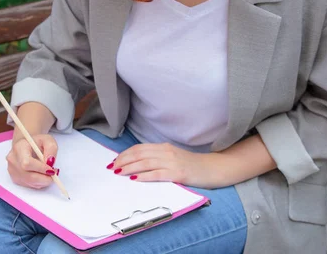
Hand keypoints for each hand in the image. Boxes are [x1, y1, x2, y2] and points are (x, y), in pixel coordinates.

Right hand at [6, 134, 58, 188]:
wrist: (27, 144)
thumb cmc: (37, 142)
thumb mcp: (48, 140)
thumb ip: (51, 149)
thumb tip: (50, 163)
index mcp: (19, 147)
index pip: (27, 163)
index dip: (41, 169)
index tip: (52, 169)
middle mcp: (13, 159)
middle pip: (28, 176)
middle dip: (44, 178)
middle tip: (54, 174)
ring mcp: (12, 170)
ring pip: (30, 182)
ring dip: (43, 181)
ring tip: (49, 172)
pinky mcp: (15, 178)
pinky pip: (29, 185)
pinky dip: (39, 182)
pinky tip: (42, 174)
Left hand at [110, 142, 226, 188]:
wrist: (214, 168)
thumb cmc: (193, 166)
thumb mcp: (173, 158)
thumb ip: (158, 158)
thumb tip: (138, 165)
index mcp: (164, 147)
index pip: (139, 148)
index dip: (125, 154)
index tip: (115, 160)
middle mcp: (166, 152)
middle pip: (139, 154)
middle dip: (123, 160)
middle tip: (112, 167)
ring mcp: (173, 162)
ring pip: (145, 163)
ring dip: (130, 168)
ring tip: (119, 172)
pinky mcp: (179, 173)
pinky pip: (158, 174)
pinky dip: (144, 176)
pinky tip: (135, 179)